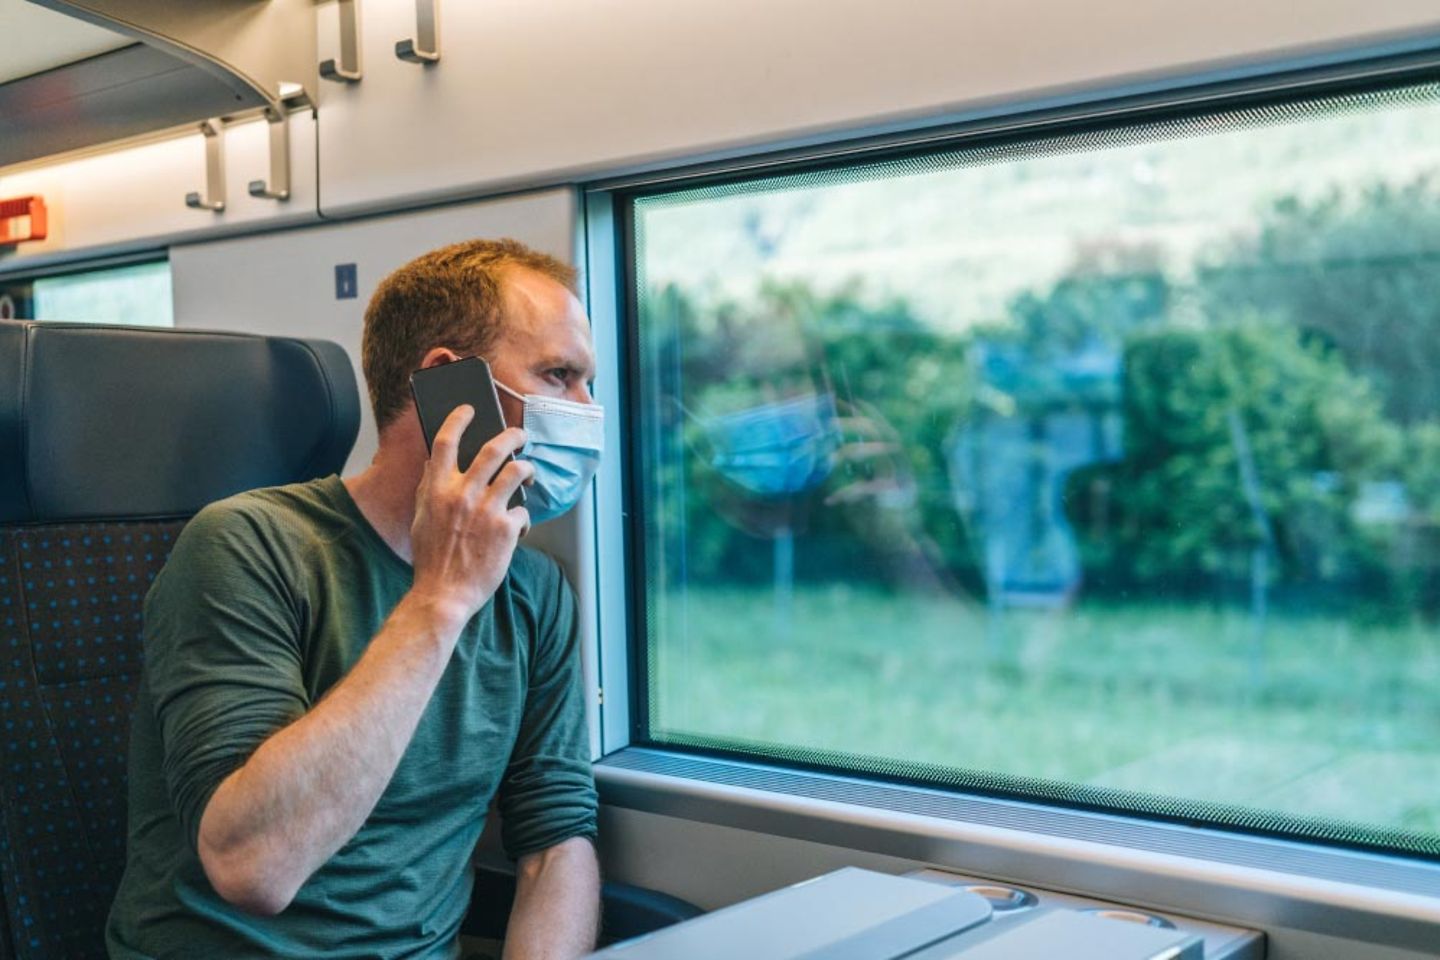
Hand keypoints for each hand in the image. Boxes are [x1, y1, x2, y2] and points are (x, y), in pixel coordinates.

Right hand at [409, 405, 533, 626]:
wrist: (444, 594)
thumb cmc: (432, 559)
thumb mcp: (421, 518)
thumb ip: (429, 489)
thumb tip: (435, 464)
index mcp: (436, 489)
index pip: (446, 441)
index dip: (459, 419)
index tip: (469, 410)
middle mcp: (462, 494)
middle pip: (494, 448)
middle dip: (512, 435)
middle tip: (519, 434)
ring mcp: (486, 509)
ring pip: (517, 471)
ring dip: (527, 467)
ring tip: (528, 471)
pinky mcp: (506, 528)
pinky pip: (522, 511)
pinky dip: (521, 518)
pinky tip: (517, 528)